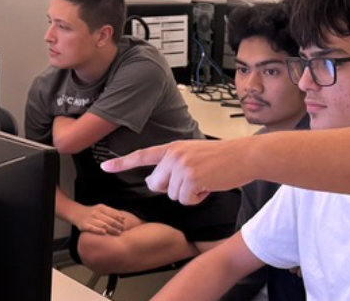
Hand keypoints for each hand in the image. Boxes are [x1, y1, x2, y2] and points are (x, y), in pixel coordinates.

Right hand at [73, 203, 126, 235]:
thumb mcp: (101, 209)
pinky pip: (92, 228)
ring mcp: (90, 219)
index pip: (113, 213)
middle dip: (117, 226)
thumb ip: (112, 212)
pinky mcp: (84, 225)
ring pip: (103, 224)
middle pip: (109, 220)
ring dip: (111, 230)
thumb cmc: (92, 212)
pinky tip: (104, 233)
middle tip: (122, 231)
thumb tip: (123, 218)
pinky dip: (98, 230)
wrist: (77, 213)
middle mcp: (96, 212)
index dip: (120, 220)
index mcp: (101, 207)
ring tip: (118, 233)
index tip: (124, 225)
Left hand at [102, 138, 255, 204]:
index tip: (104, 167)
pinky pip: (185, 200)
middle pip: (156, 185)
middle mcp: (174, 154)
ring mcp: (181, 166)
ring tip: (206, 179)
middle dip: (172, 189)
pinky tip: (209, 185)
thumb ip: (172, 166)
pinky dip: (198, 198)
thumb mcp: (193, 155)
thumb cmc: (222, 157)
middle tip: (194, 180)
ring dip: (189, 194)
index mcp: (173, 147)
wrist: (244, 155)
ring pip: (172, 195)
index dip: (122, 163)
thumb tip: (152, 184)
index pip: (142, 155)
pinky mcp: (191, 178)